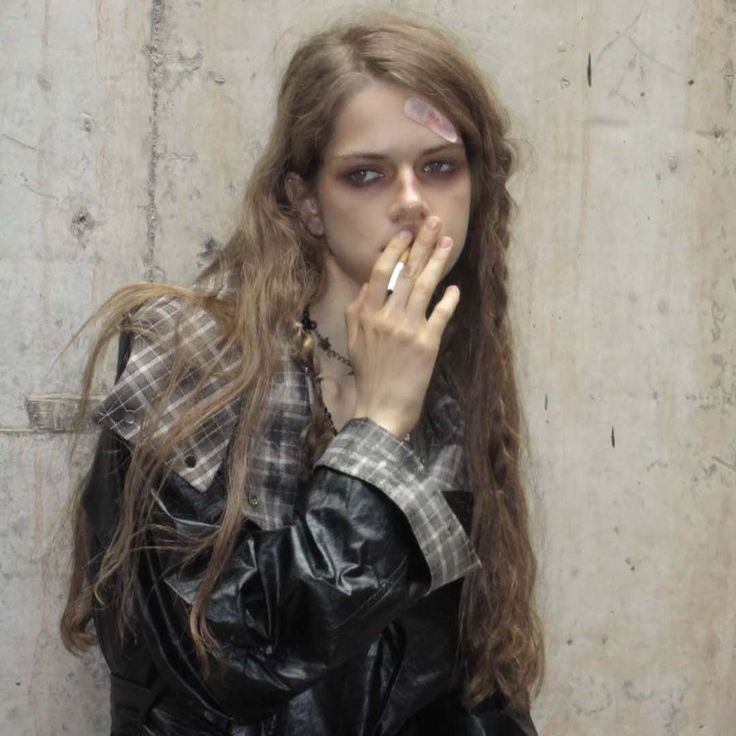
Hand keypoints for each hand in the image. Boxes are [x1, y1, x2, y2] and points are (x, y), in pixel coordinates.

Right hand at [345, 215, 459, 439]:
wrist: (381, 409)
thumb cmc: (368, 376)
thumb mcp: (353, 340)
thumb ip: (357, 310)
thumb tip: (367, 285)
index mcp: (366, 314)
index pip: (381, 272)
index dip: (395, 250)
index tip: (406, 233)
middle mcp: (385, 317)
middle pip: (406, 272)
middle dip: (421, 244)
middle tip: (434, 222)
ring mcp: (407, 330)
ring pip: (424, 287)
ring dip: (437, 262)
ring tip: (448, 242)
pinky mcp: (427, 344)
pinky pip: (440, 314)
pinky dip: (449, 299)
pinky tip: (455, 287)